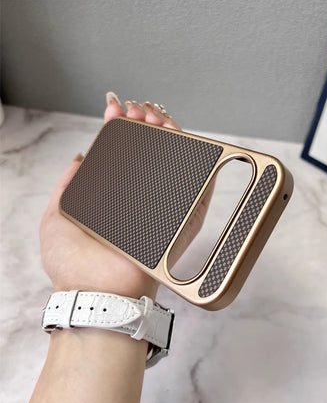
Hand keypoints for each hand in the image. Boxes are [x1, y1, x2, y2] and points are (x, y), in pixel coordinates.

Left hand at [40, 93, 213, 298]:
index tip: (117, 111)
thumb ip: (68, 185)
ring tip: (160, 118)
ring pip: (173, 167)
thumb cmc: (73, 262)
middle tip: (143, 111)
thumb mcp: (56, 215)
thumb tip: (80, 157)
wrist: (95, 292)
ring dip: (169, 138)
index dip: (121, 130)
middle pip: (151, 157)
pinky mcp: (180, 222)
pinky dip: (193, 163)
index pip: (123, 156)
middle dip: (147, 128)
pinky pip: (194, 189)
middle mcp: (139, 201)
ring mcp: (161, 210)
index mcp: (113, 197)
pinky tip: (183, 141)